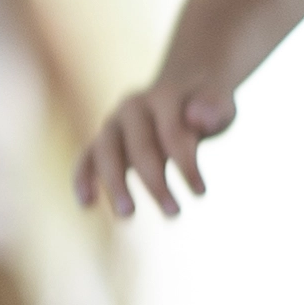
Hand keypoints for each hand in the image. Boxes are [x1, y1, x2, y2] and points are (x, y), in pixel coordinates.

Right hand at [76, 74, 236, 217]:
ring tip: (127, 217)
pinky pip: (88, 157)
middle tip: (174, 215)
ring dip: (115, 185)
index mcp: (164, 95)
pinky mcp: (104, 139)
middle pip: (139, 146)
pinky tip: (86, 204)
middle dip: (155, 183)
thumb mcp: (221, 101)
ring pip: (107, 152)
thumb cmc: (206, 103)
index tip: (201, 193)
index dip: (185, 164)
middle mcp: (133, 106)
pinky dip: (83, 178)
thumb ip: (214, 107)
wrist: (184, 87)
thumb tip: (196, 118)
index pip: (172, 132)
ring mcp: (115, 122)